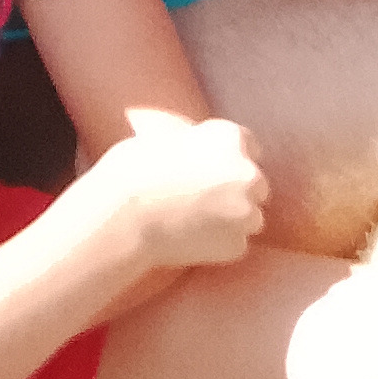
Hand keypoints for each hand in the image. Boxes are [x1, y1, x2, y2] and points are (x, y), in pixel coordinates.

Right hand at [85, 109, 266, 272]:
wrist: (122, 218)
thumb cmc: (131, 172)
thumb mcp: (162, 134)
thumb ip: (191, 136)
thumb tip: (191, 132)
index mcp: (231, 138)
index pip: (250, 147)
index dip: (230, 159)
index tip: (215, 170)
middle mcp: (248, 173)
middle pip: (255, 184)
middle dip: (235, 191)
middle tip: (201, 199)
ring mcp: (247, 212)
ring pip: (249, 217)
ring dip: (230, 219)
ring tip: (192, 221)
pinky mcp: (237, 246)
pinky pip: (235, 244)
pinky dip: (218, 244)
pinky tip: (190, 239)